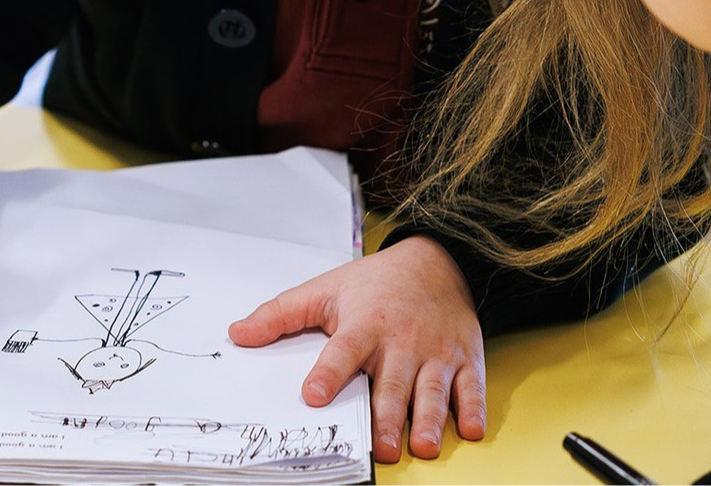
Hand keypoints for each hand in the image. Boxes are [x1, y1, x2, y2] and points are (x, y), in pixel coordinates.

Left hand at [229, 235, 484, 462]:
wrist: (436, 262)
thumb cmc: (374, 284)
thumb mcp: (323, 290)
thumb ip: (280, 315)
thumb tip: (237, 334)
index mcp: (365, 324)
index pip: (343, 351)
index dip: (329, 373)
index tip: (314, 395)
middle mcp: (402, 341)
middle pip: (393, 382)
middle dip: (389, 416)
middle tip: (382, 448)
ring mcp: (436, 352)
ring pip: (433, 390)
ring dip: (430, 420)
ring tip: (423, 447)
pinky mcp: (465, 358)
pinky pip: (471, 386)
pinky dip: (472, 409)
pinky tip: (470, 430)